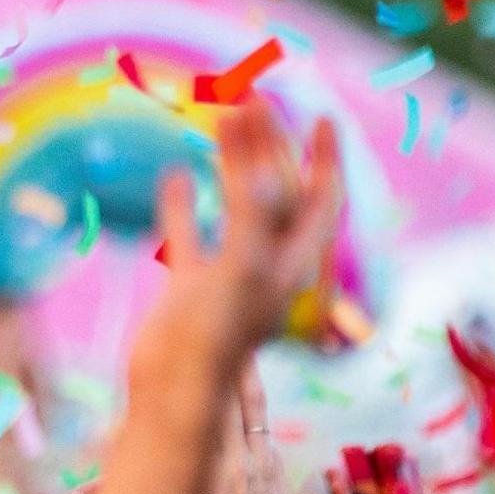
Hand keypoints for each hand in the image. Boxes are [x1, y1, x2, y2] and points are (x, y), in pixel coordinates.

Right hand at [139, 101, 345, 362]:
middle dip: (271, 146)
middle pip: (279, 193)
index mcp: (294, 262)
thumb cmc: (214, 335)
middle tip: (256, 100)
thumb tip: (259, 156)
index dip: (325, 157)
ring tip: (221, 121)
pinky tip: (176, 173)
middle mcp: (269, 266)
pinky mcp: (191, 288)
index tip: (320, 114)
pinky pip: (191, 236)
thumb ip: (252, 209)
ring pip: (236, 208)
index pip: (321, 198)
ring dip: (231, 164)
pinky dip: (184, 203)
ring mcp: (230, 277)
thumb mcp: (243, 265)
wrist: (170, 393)